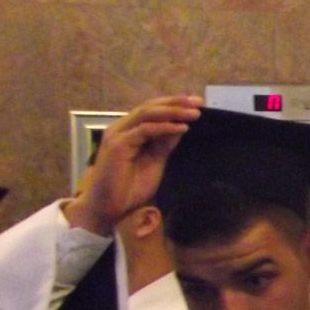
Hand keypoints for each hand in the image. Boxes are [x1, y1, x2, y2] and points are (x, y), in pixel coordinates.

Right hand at [64, 96, 200, 234]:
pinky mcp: (117, 144)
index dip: (174, 104)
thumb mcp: (155, 161)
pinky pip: (144, 130)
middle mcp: (121, 127)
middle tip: (199, 102)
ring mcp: (117, 134)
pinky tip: (182, 128)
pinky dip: (164, 128)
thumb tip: (181, 126)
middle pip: (150, 107)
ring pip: (147, 114)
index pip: (152, 110)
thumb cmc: (130, 187)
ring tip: (194, 113)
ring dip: (173, 112)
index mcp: (129, 130)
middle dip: (176, 103)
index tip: (197, 102)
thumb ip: (164, 144)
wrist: (110, 207)